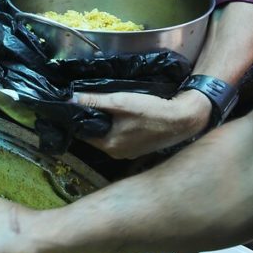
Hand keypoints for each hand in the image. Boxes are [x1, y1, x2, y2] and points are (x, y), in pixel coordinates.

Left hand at [73, 90, 210, 158]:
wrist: (183, 119)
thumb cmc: (151, 110)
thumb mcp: (120, 101)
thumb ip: (94, 100)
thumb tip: (70, 98)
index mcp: (109, 146)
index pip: (83, 132)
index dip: (78, 118)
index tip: (76, 104)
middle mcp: (116, 154)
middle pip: (96, 135)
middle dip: (92, 119)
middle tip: (91, 102)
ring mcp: (129, 153)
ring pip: (109, 135)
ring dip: (106, 123)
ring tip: (105, 106)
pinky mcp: (139, 148)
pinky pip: (121, 137)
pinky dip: (119, 127)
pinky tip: (122, 115)